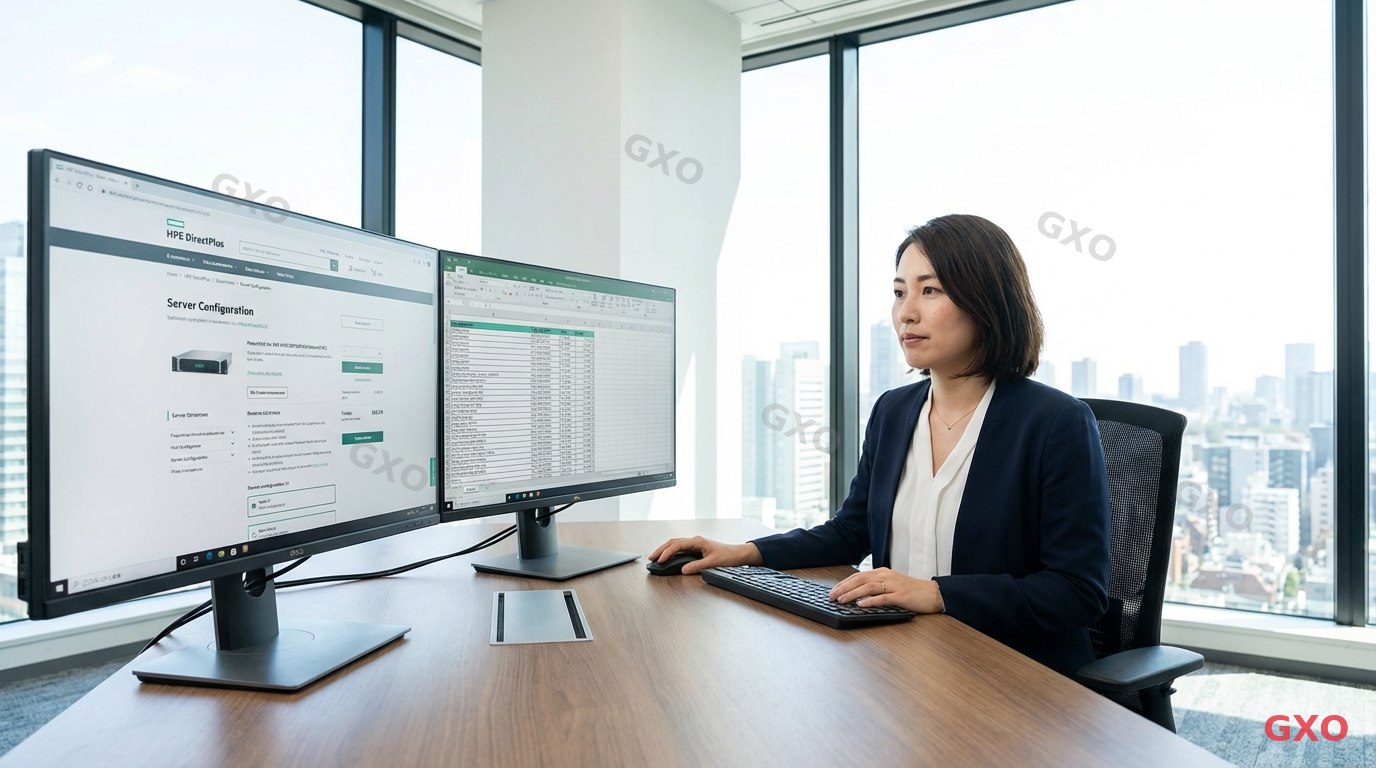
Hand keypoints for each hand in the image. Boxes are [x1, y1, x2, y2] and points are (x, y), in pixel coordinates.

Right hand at [648, 536, 762, 575]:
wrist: (739, 554)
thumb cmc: (729, 556)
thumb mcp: (712, 563)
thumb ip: (697, 566)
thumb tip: (683, 570)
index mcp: (698, 541)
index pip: (677, 545)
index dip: (667, 552)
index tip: (660, 560)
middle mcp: (695, 541)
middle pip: (673, 542)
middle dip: (661, 550)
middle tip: (651, 558)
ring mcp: (696, 544)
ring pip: (676, 544)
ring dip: (665, 550)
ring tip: (656, 557)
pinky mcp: (697, 548)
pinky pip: (681, 548)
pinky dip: (672, 552)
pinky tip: (668, 557)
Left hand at [828, 567, 943, 613]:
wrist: (933, 593)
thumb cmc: (912, 591)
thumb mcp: (892, 584)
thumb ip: (877, 586)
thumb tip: (857, 594)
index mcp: (883, 572)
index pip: (858, 576)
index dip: (844, 583)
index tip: (833, 590)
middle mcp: (887, 576)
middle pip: (860, 579)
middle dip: (844, 588)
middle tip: (831, 596)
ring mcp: (894, 585)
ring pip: (869, 587)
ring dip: (853, 594)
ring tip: (841, 600)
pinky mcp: (901, 596)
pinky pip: (883, 598)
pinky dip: (870, 601)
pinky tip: (861, 605)